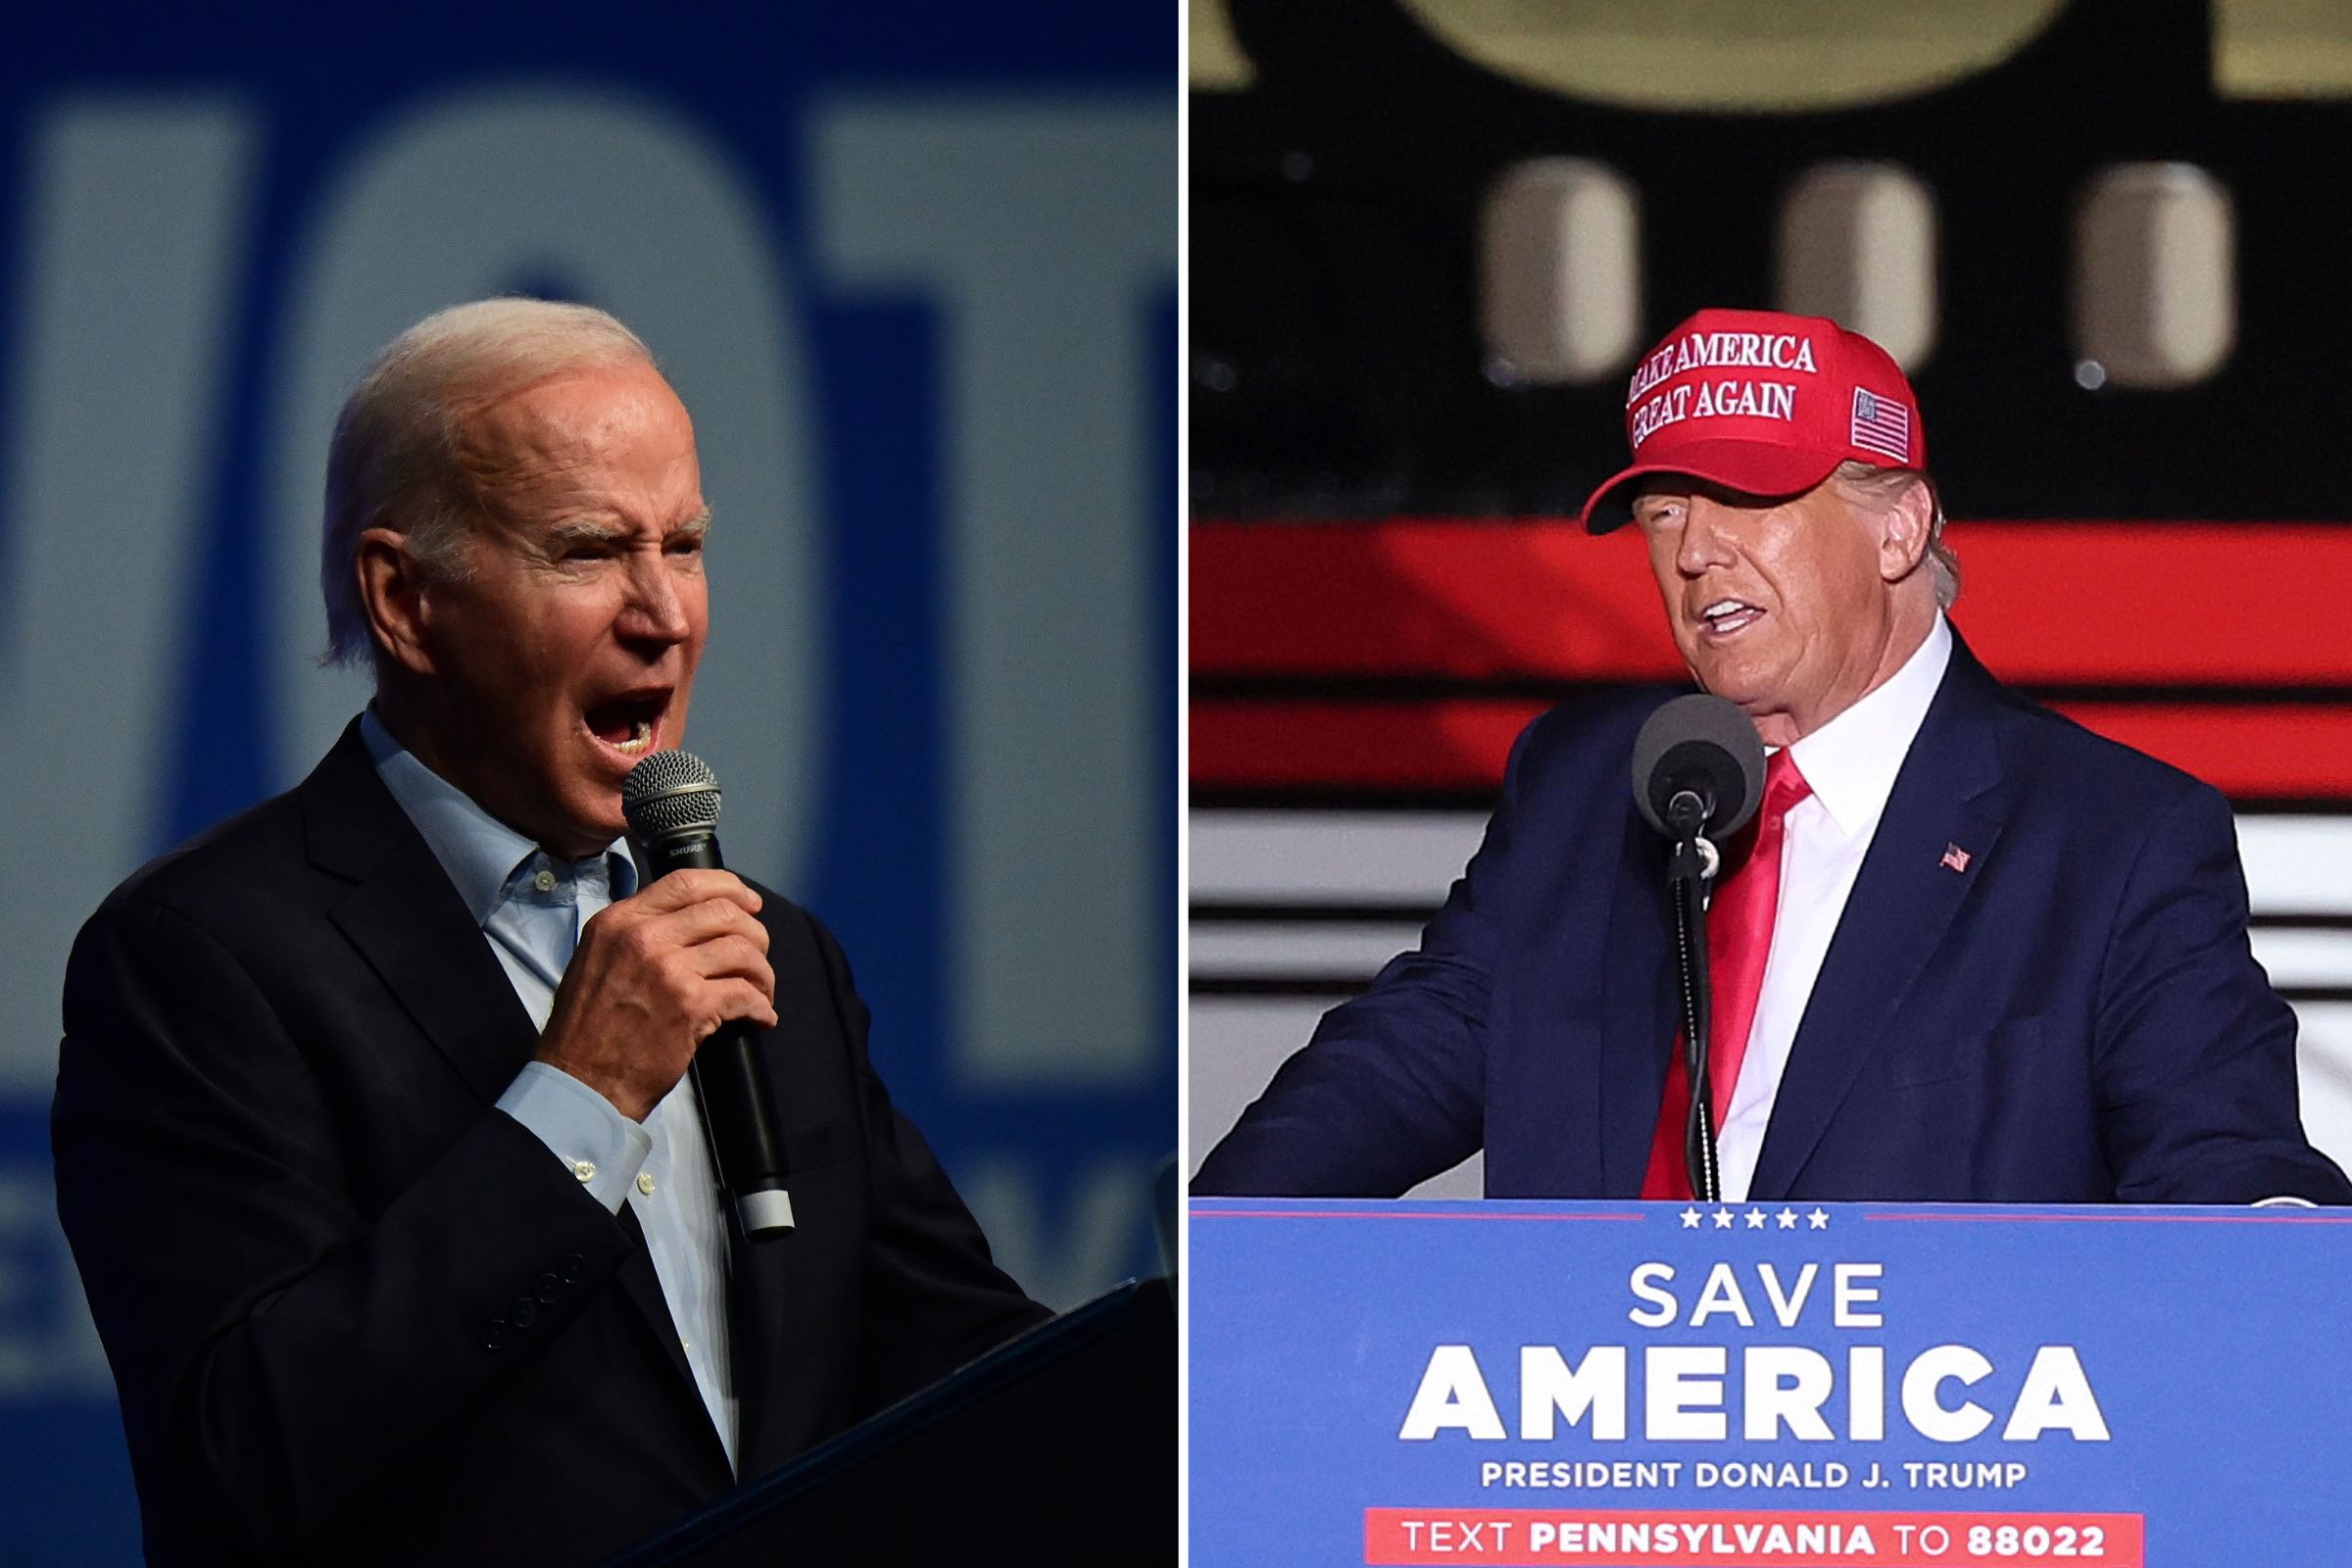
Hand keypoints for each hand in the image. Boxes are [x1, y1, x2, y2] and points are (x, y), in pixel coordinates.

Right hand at [536, 869, 778, 1120]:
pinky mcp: (690, 1005)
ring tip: (761, 992)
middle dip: (754, 934)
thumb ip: (636, 934)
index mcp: (619, 921)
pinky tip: (760, 1017)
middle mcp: (644, 937)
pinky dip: (760, 1007)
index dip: (729, 887)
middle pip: (723, 912)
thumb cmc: (588, 1029)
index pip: (686, 881)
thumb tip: (687, 923)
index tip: (749, 903)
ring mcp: (669, 969)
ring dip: (762, 973)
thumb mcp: (597, 960)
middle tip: (758, 957)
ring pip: (742, 951)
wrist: (580, 1081)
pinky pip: (745, 994)